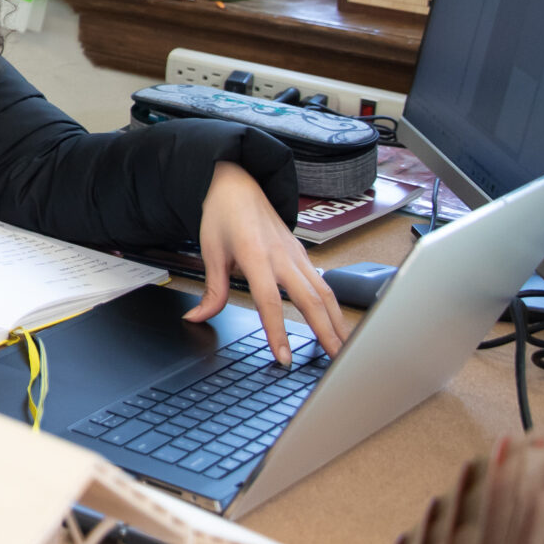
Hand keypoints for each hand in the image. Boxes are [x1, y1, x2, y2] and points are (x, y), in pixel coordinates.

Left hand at [183, 160, 347, 363]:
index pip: (269, 301)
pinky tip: (339, 322)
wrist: (236, 183)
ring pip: (324, 292)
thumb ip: (212, 291)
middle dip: (326, 332)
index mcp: (255, 255)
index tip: (284, 358)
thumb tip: (197, 317)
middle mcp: (282, 255)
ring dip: (337, 322)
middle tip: (337, 360)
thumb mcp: (210, 252)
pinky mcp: (302, 253)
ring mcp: (296, 253)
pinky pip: (323, 282)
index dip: (277, 332)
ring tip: (345, 348)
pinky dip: (334, 305)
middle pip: (310, 300)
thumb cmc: (222, 215)